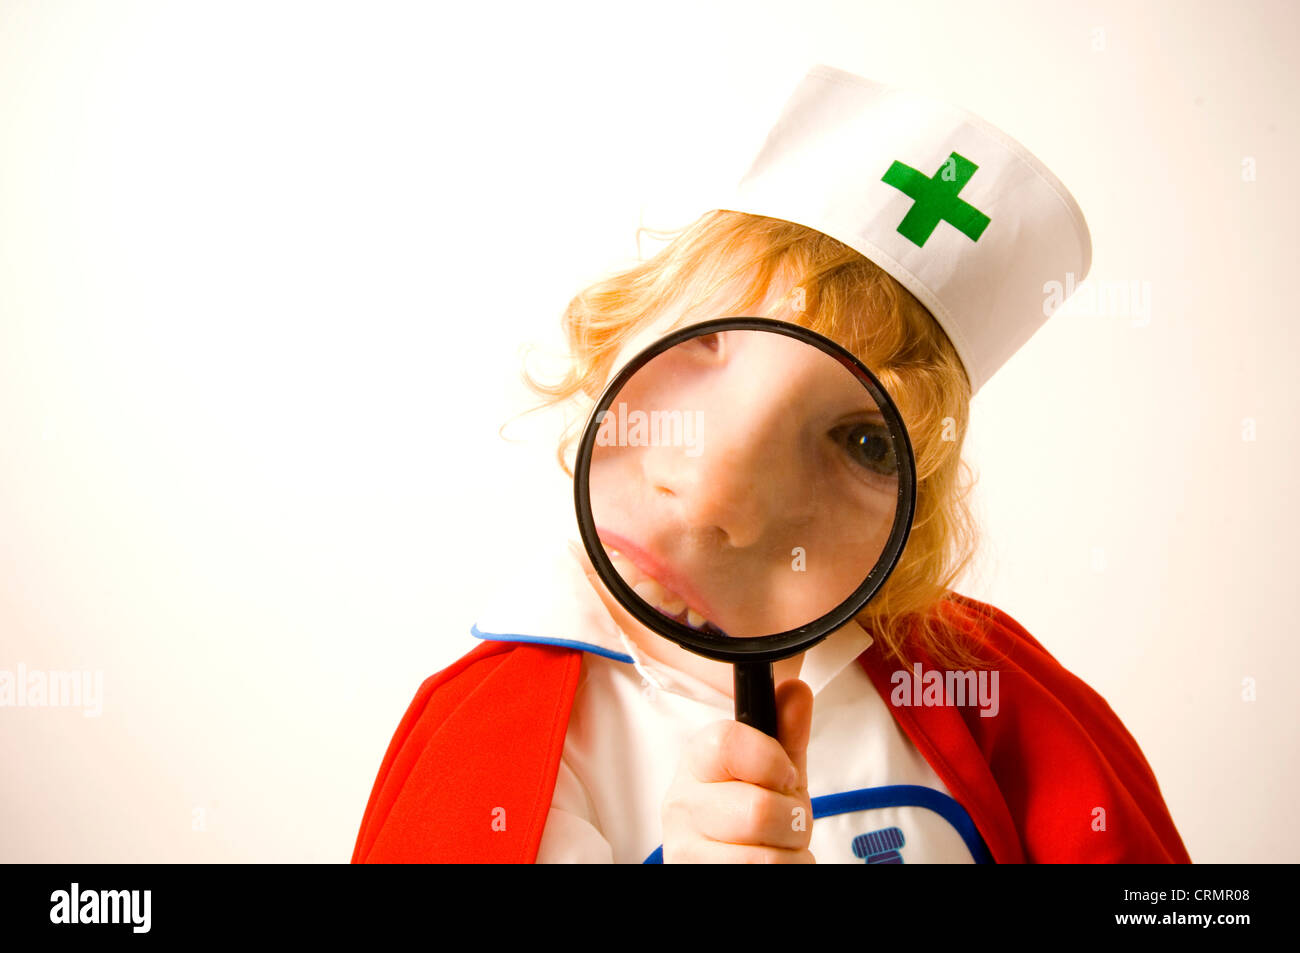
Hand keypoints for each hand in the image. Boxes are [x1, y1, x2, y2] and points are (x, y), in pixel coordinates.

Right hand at [661, 678, 814, 862]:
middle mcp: (681, 802)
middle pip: (758, 811)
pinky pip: (761, 879)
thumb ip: (786, 732)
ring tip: (779, 845)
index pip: (728, 743)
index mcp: (698, 759)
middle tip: (788, 820)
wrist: (722, 857)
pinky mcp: (692, 876)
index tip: (784, 774)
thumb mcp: (773, 768)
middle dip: (794, 820)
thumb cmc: (748, 807)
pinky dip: (786, 872)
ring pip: (763, 858)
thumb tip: (797, 690)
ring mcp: (684, 848)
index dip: (771, 760)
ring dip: (791, 854)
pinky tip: (771, 862)